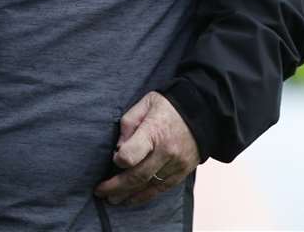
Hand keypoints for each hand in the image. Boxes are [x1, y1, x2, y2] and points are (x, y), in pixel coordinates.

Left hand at [94, 91, 200, 206]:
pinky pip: (162, 189)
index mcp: (154, 131)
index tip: (113, 159)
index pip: (131, 155)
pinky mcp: (182, 172)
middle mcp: (166, 151)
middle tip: (100, 191)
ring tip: (112, 200)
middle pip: (138, 176)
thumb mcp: (145, 104)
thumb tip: (118, 148)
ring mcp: (176, 164)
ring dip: (128, 195)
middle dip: (116, 186)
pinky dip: (145, 196)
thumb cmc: (168, 106)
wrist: (202, 113)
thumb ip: (128, 124)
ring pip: (149, 186)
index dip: (118, 160)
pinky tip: (131, 199)